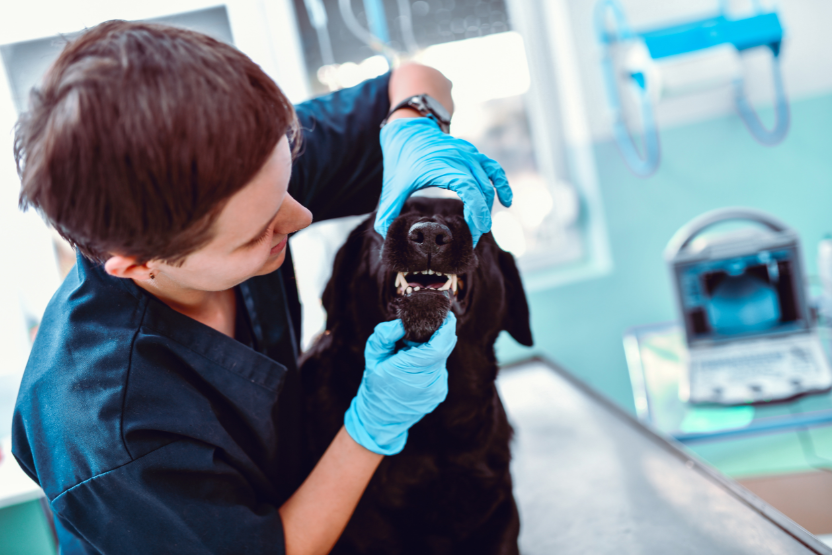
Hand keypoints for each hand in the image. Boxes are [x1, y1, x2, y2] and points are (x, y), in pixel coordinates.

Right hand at [344, 312, 457, 454]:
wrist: (380, 419)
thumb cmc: (374, 387)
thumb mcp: (372, 358)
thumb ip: (384, 336)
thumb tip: (401, 324)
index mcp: (411, 370)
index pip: (439, 346)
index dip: (446, 328)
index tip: (445, 316)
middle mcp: (429, 382)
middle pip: (444, 349)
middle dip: (438, 335)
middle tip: (426, 327)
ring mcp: (437, 389)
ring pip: (442, 359)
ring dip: (432, 350)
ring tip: (413, 351)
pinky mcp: (439, 393)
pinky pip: (439, 370)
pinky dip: (431, 363)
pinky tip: (416, 367)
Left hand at [374, 117, 512, 245]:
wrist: (409, 129)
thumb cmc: (401, 159)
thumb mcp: (392, 185)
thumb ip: (387, 210)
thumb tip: (384, 234)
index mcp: (443, 166)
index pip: (469, 190)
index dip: (476, 213)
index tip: (474, 233)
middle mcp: (461, 158)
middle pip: (482, 191)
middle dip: (480, 218)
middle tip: (471, 240)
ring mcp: (470, 154)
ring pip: (489, 183)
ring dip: (488, 206)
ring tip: (480, 227)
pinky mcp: (474, 154)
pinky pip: (494, 170)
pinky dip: (501, 185)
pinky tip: (506, 201)